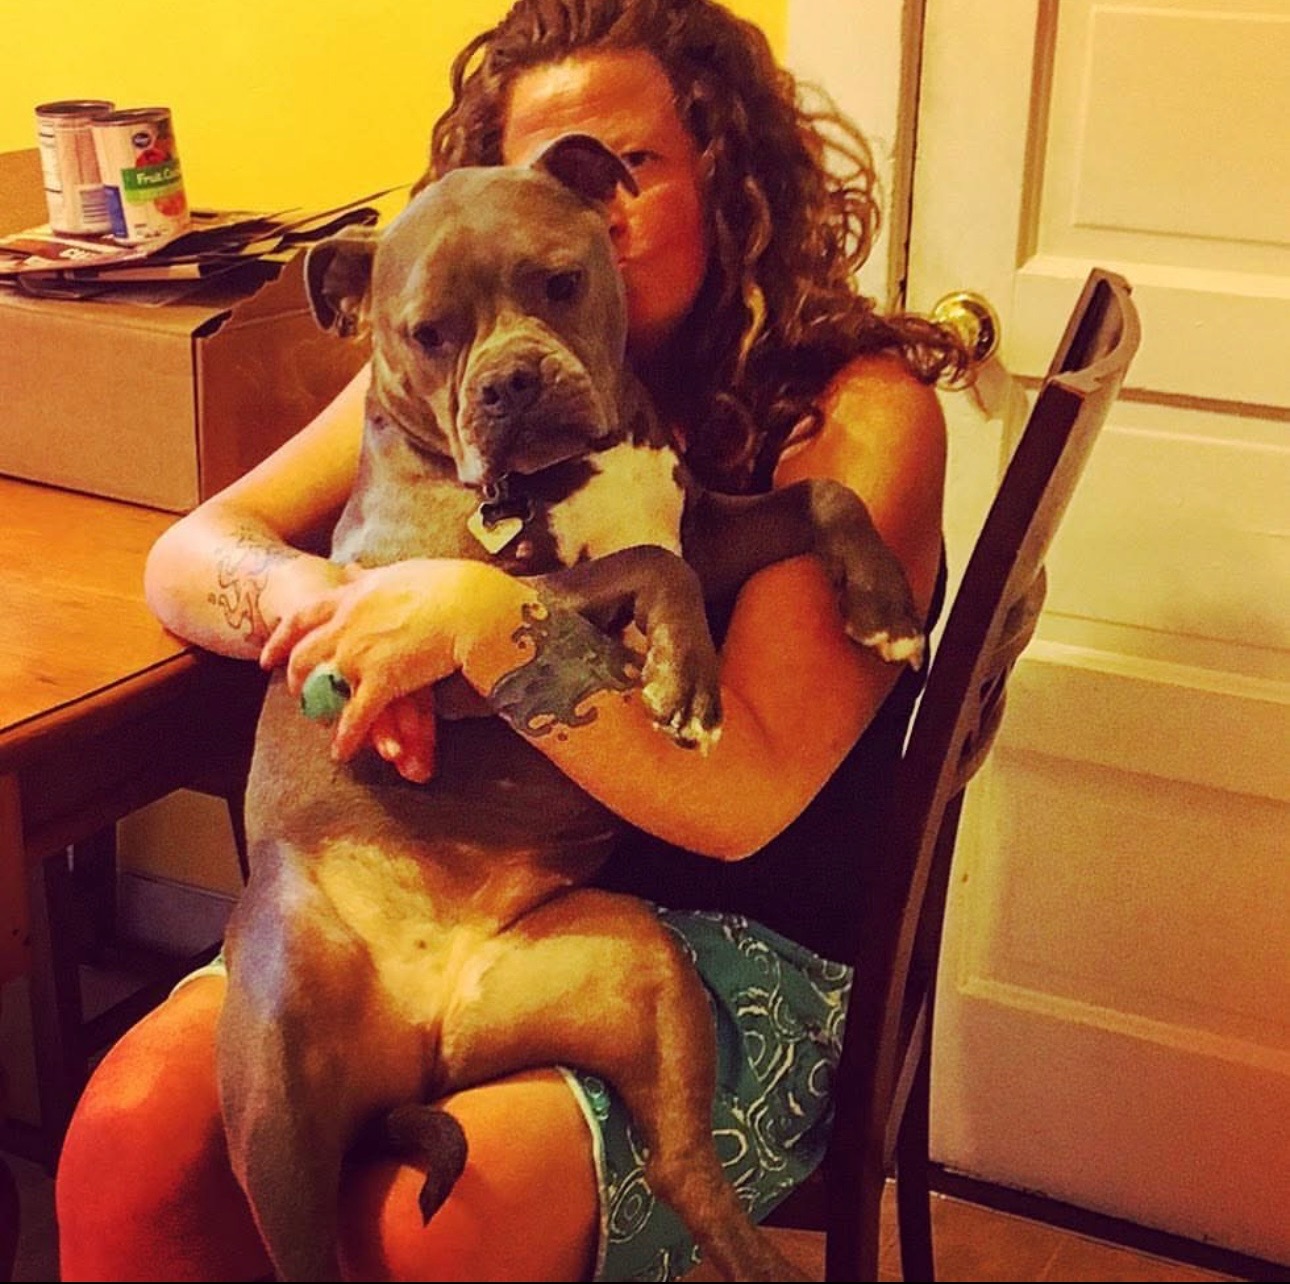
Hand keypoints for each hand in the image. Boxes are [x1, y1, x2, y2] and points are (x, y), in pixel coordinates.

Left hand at [260, 558, 503, 763]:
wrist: (467, 603)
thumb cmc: (445, 583)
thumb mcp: (397, 572)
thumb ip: (371, 578)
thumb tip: (354, 571)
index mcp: (353, 597)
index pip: (303, 618)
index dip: (282, 639)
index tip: (270, 655)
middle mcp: (347, 625)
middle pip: (305, 654)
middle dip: (295, 676)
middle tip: (293, 690)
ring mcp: (361, 654)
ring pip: (323, 686)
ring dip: (317, 708)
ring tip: (316, 722)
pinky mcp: (383, 680)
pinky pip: (356, 715)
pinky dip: (346, 737)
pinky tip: (341, 752)